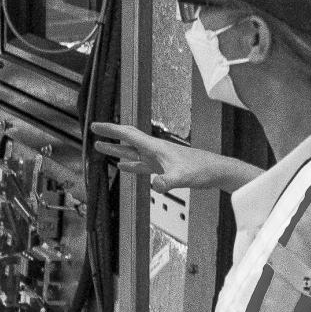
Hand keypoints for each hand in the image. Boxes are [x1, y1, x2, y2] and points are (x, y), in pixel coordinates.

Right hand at [92, 120, 256, 193]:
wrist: (216, 171)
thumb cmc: (202, 169)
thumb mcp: (182, 177)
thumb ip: (168, 181)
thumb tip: (155, 186)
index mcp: (155, 147)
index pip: (128, 135)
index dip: (111, 129)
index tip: (96, 125)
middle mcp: (154, 150)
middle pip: (127, 140)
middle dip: (110, 136)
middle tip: (94, 132)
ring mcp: (158, 158)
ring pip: (132, 151)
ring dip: (116, 150)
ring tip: (101, 148)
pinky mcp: (163, 167)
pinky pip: (141, 164)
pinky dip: (130, 164)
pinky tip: (123, 166)